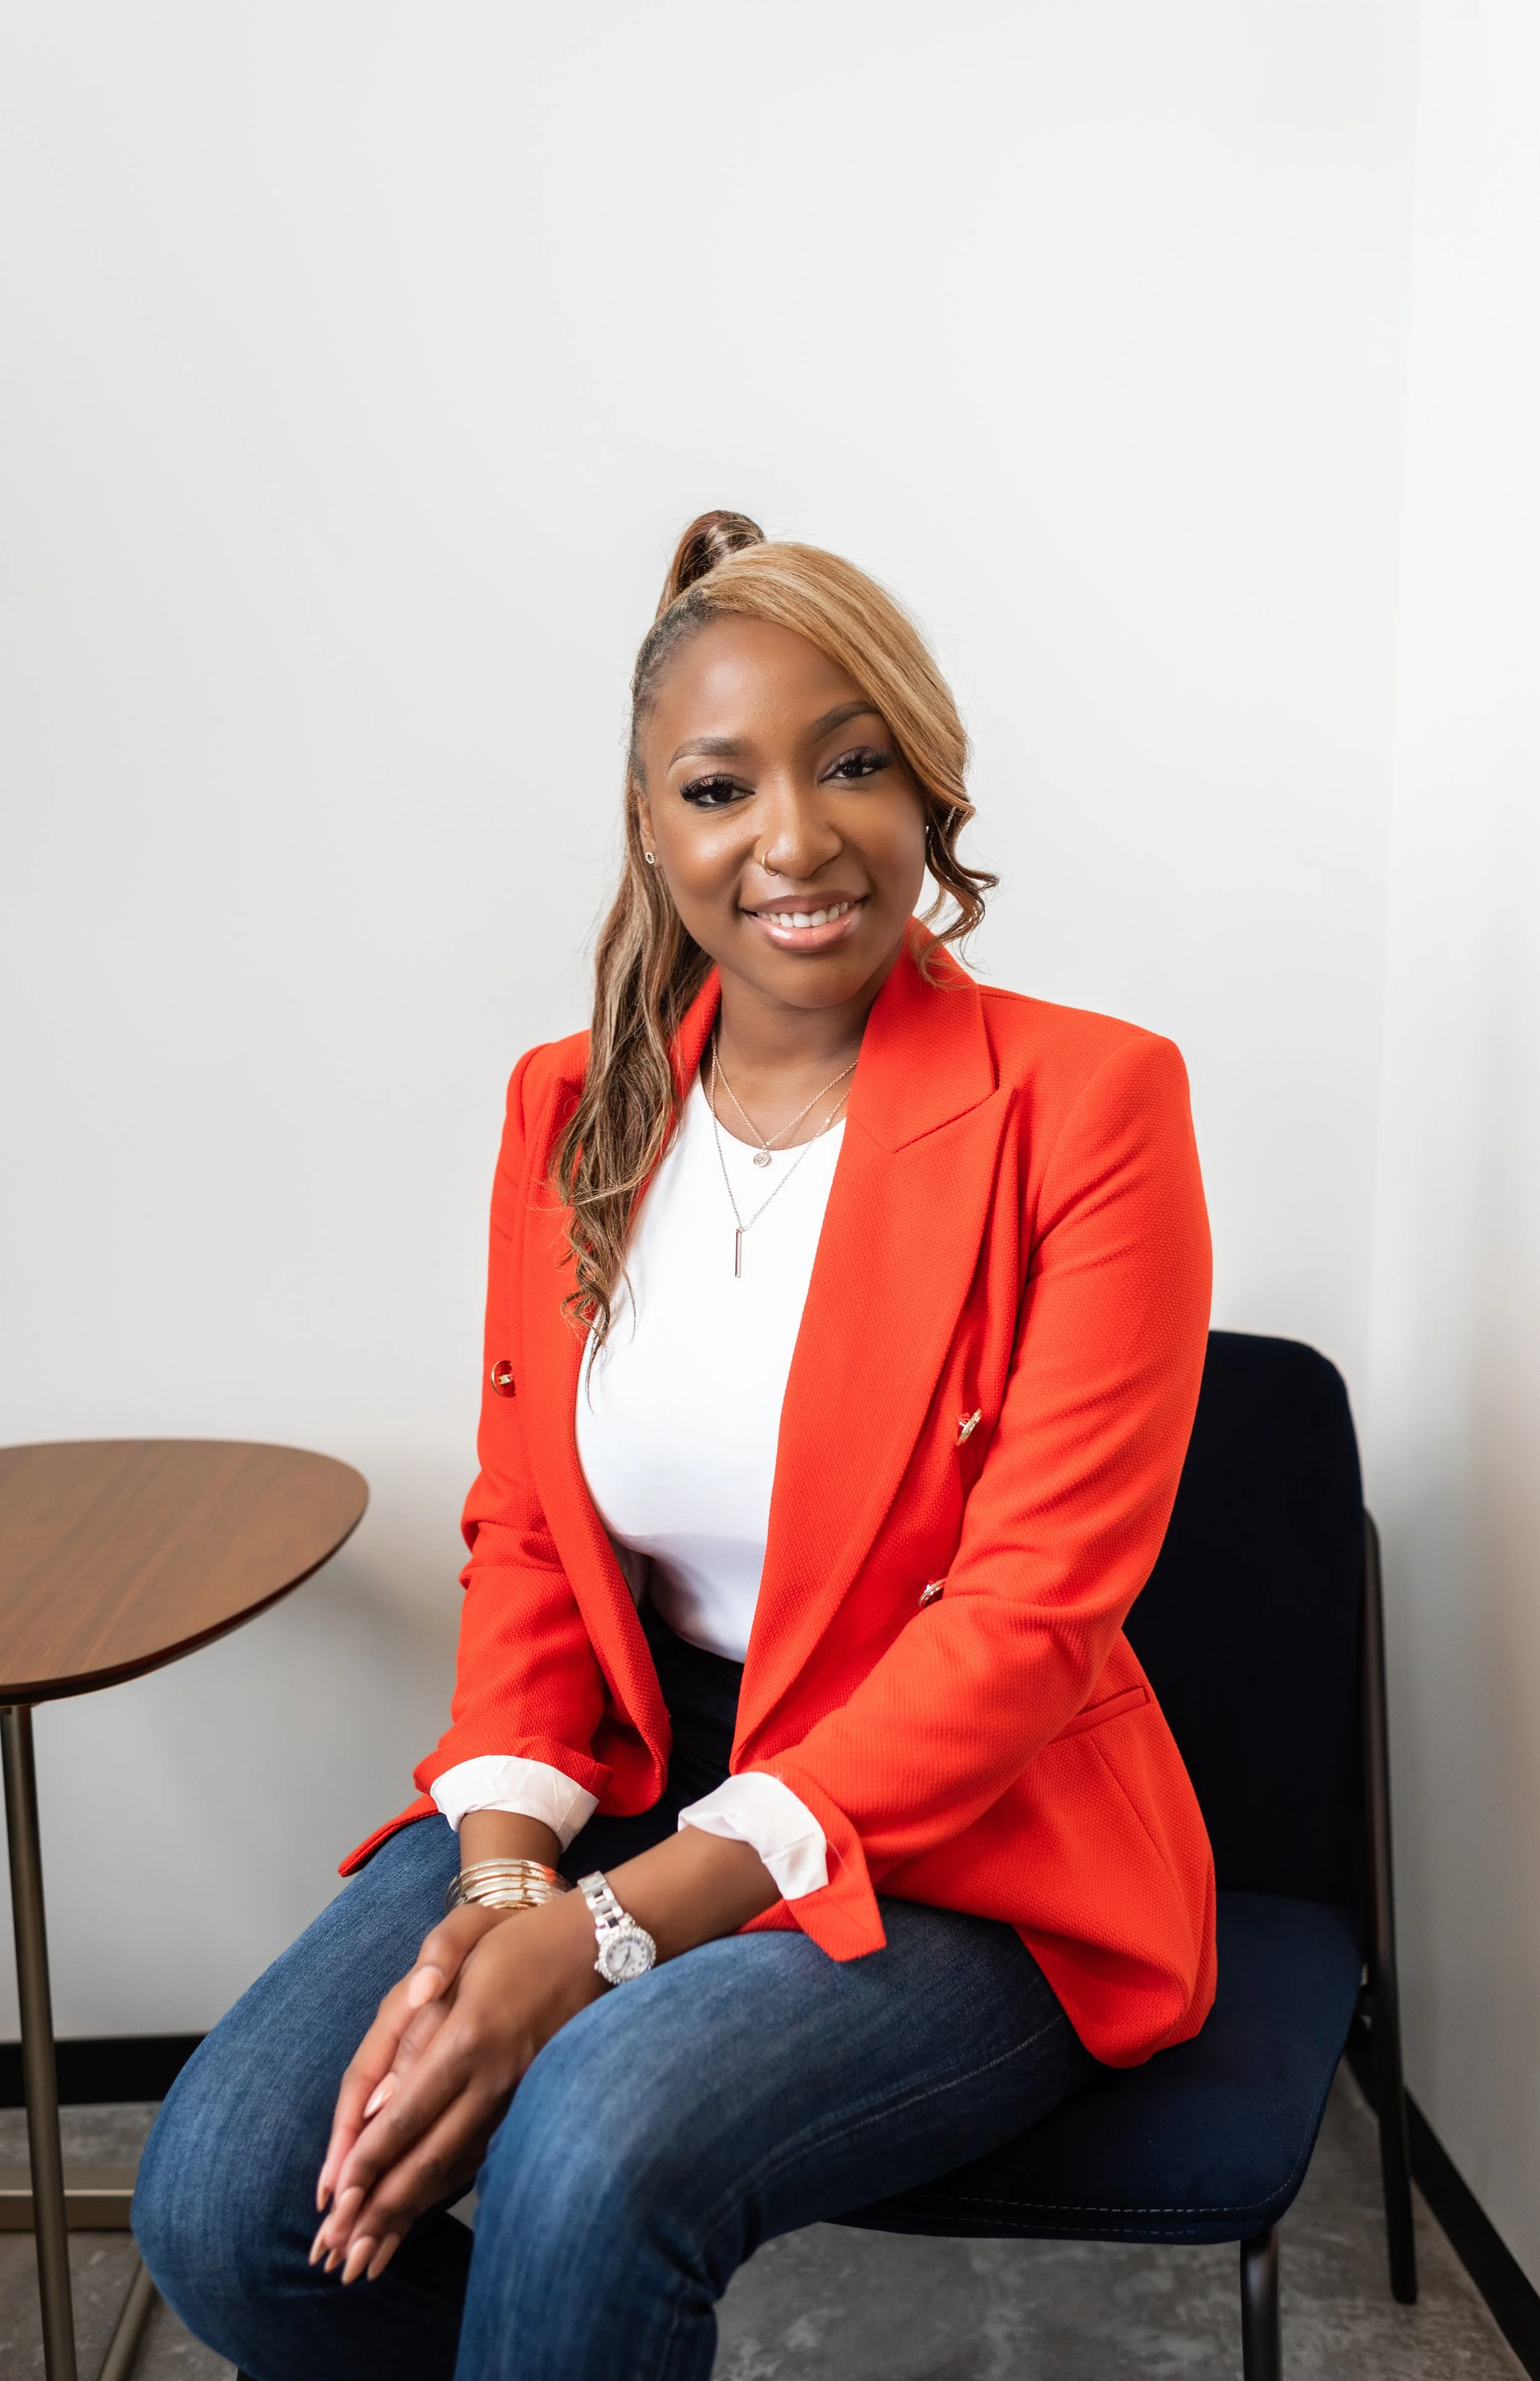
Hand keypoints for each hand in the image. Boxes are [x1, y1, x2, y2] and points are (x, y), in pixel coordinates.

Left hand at [311, 1889, 603, 2283]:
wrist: (597, 1944)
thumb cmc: (518, 1939)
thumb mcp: (460, 1949)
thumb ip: (415, 2021)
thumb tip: (379, 2099)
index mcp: (468, 2038)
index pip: (407, 2116)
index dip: (369, 2163)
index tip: (335, 2204)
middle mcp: (492, 2078)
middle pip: (428, 2158)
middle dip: (381, 2212)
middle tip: (342, 2259)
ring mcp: (514, 2095)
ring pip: (454, 2167)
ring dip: (410, 2214)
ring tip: (371, 2256)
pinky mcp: (526, 2102)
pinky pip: (478, 2155)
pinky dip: (444, 2190)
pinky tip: (420, 2211)